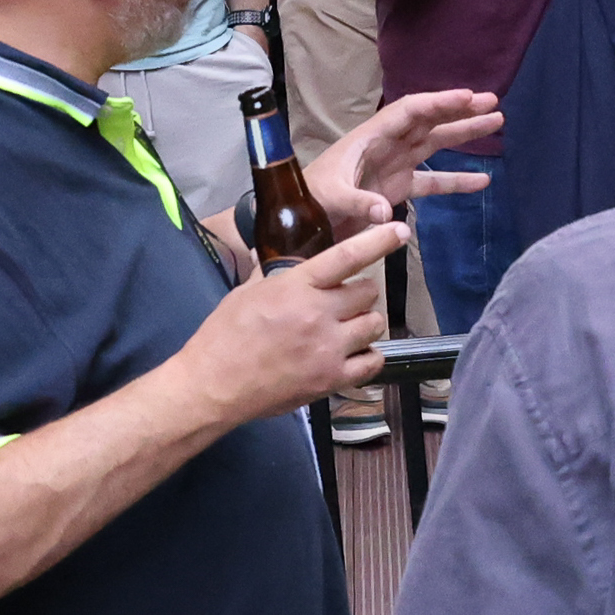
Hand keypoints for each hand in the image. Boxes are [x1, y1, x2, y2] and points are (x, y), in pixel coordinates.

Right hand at [173, 226, 408, 424]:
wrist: (215, 384)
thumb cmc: (224, 335)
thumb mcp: (248, 292)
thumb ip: (279, 276)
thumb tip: (293, 264)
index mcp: (296, 287)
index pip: (347, 256)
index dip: (378, 241)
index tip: (400, 230)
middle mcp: (318, 314)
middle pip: (367, 292)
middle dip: (358, 294)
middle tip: (341, 303)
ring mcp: (329, 349)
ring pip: (374, 324)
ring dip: (364, 323)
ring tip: (345, 330)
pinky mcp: (332, 379)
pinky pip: (373, 362)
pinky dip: (368, 356)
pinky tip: (353, 354)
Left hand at [314, 88, 503, 231]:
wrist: (299, 220)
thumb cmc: (309, 199)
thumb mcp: (330, 197)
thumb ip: (358, 203)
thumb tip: (386, 214)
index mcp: (371, 136)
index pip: (410, 111)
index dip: (439, 102)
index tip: (468, 97)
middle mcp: (387, 144)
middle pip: (428, 120)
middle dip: (459, 110)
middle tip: (493, 101)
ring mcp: (395, 164)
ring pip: (435, 143)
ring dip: (464, 133)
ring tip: (497, 121)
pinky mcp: (398, 187)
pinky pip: (433, 181)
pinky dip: (457, 180)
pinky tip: (483, 181)